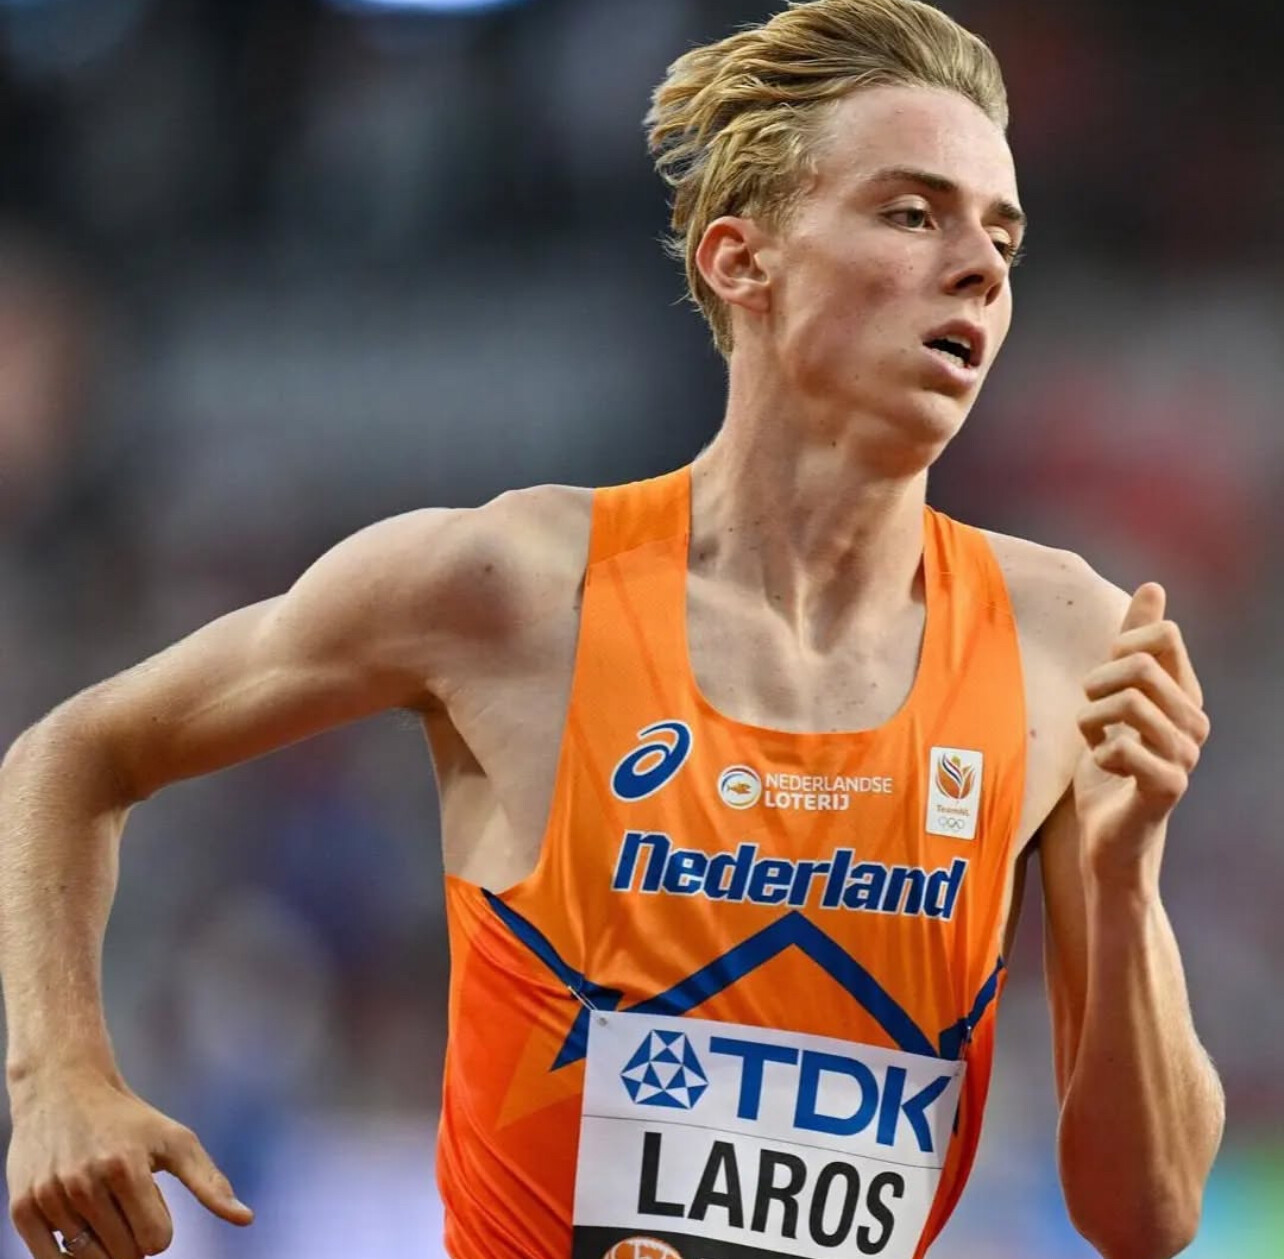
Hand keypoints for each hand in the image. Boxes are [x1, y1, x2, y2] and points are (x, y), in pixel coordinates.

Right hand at [6, 1067, 252, 1257]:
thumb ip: (210, 1183)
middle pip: (124, 1256)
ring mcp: (49, 1196)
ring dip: (101, 1244)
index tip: (151, 1204)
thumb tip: (247, 1220)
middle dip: (132, 1238)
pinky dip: (68, 1255)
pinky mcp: (21, 1209)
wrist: (64, 1089)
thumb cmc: (129, 1120)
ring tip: (100, 1207)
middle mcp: (84, 1182)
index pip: (155, 1242)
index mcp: (126, 1167)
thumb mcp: (175, 1141)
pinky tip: (77, 1224)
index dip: (159, 1231)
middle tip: (124, 1204)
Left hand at [1073, 583, 1209, 878]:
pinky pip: (1123, 747)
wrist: (1105, 834)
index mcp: (1185, 694)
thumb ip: (1131, 643)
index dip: (1118, 645)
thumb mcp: (1113, 693)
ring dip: (1091, 720)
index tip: (1104, 677)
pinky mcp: (1168, 787)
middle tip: (1089, 713)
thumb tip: (1154, 586)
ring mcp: (1186, 755)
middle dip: (1095, 684)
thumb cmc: (1108, 761)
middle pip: (1137, 665)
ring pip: (1127, 702)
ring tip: (1095, 741)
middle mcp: (1195, 722)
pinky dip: (1098, 753)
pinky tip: (1103, 767)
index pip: (1163, 635)